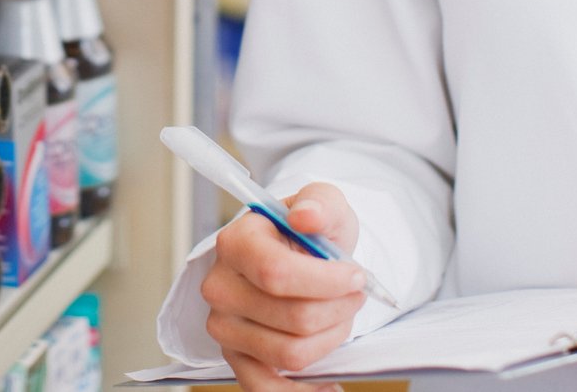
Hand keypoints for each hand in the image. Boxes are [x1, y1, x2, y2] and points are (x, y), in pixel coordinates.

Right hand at [201, 182, 364, 391]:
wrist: (296, 257)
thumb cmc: (309, 233)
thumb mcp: (323, 204)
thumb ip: (320, 204)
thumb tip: (306, 217)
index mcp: (236, 243)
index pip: (276, 274)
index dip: (326, 281)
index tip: (356, 275)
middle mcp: (220, 287)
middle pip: (293, 318)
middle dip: (339, 309)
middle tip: (355, 295)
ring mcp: (224, 327)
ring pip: (292, 354)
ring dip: (331, 338)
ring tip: (340, 317)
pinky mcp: (235, 358)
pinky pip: (269, 390)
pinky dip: (305, 389)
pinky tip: (327, 379)